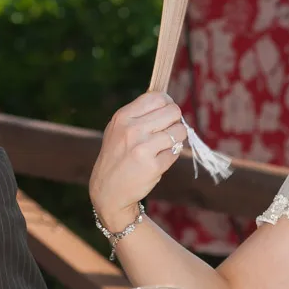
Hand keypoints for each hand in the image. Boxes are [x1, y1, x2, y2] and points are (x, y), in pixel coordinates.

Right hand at [89, 91, 186, 231]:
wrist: (108, 190)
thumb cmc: (119, 155)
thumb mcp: (119, 129)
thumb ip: (141, 114)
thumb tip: (169, 102)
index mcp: (123, 117)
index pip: (158, 97)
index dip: (167, 104)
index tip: (166, 114)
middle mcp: (132, 130)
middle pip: (174, 111)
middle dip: (175, 121)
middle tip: (165, 132)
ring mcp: (143, 148)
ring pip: (180, 131)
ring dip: (176, 139)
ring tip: (161, 147)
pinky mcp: (153, 165)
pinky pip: (176, 152)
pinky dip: (171, 155)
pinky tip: (156, 161)